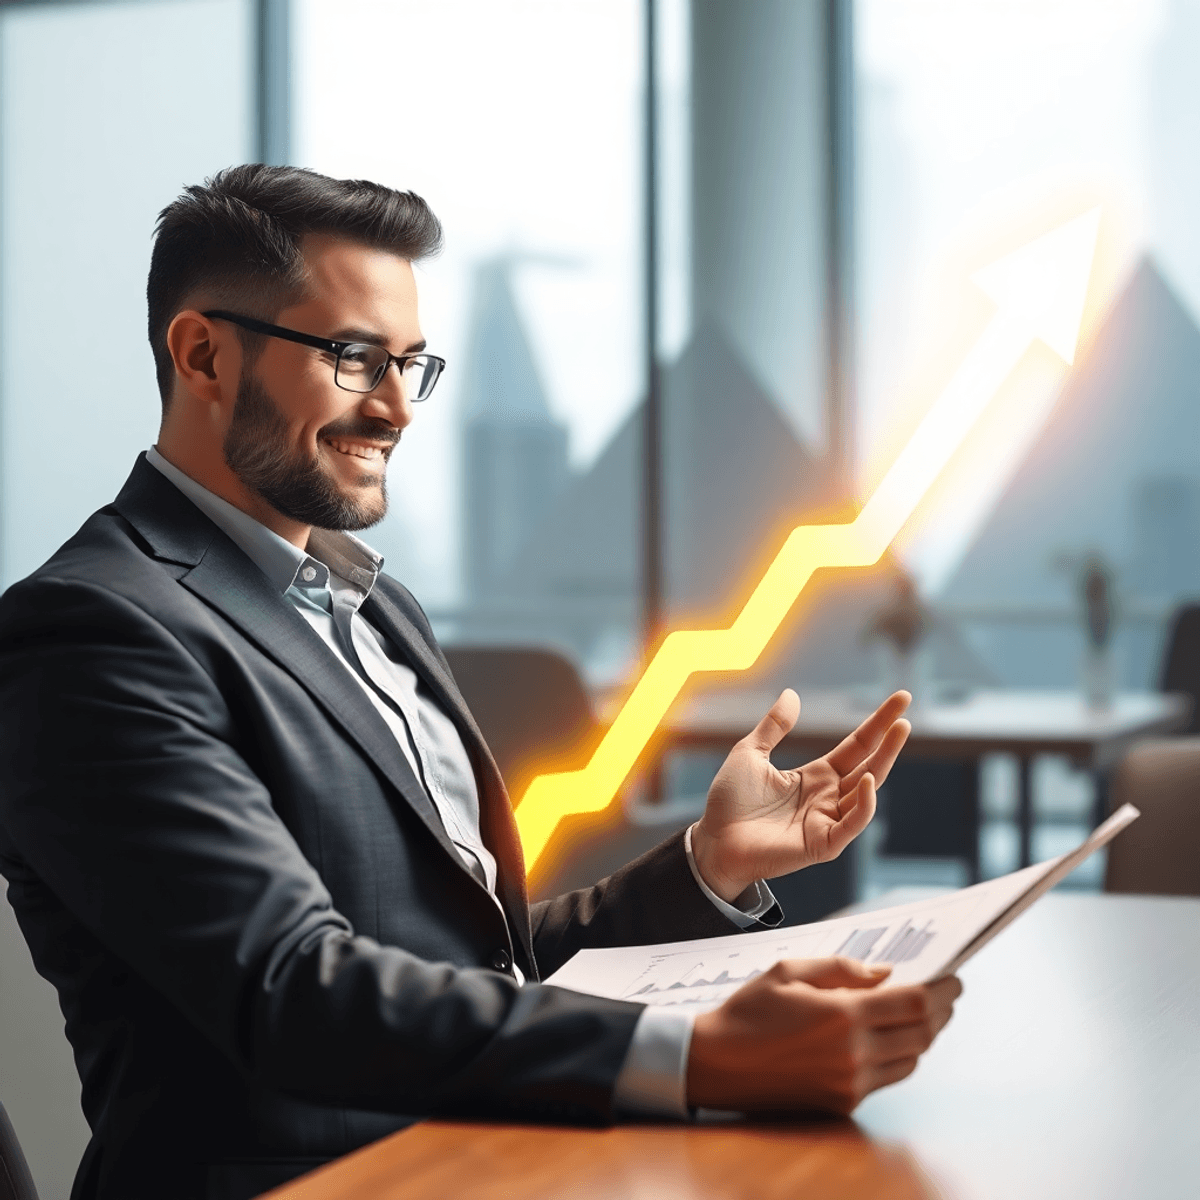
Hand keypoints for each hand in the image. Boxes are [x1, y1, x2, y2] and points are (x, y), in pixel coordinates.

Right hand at [686, 957, 961, 1113]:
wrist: (714, 1063)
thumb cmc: (748, 1011)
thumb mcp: (788, 971)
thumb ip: (841, 969)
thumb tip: (885, 974)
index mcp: (842, 1015)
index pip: (914, 1003)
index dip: (941, 989)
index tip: (953, 977)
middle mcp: (853, 1054)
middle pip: (922, 1034)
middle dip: (940, 1011)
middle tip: (945, 994)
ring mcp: (849, 1083)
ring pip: (910, 1060)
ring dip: (923, 1036)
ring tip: (922, 1014)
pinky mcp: (842, 1102)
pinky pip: (886, 1078)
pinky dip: (898, 1056)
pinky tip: (891, 1039)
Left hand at [690, 690, 910, 900]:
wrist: (713, 841)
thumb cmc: (729, 802)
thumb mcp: (750, 753)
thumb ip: (774, 726)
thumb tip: (792, 693)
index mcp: (816, 776)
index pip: (856, 746)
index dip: (878, 724)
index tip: (901, 699)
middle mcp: (828, 797)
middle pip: (869, 765)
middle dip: (889, 741)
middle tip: (906, 717)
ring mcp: (828, 820)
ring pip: (867, 791)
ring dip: (884, 764)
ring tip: (897, 734)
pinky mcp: (822, 844)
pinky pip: (852, 823)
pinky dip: (864, 804)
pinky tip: (868, 781)